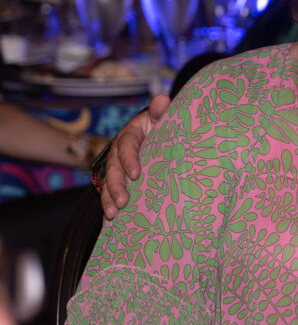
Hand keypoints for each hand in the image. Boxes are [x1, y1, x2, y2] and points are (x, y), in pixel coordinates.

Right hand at [100, 94, 170, 219]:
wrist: (161, 134)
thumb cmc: (163, 125)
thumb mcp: (162, 117)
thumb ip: (162, 111)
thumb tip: (162, 99)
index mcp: (130, 135)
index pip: (127, 146)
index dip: (129, 160)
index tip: (136, 174)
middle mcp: (119, 152)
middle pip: (113, 169)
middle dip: (116, 186)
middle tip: (122, 203)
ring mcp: (118, 168)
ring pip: (107, 184)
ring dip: (108, 200)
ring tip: (112, 216)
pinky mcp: (120, 181)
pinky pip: (111, 195)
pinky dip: (109, 209)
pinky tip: (110, 225)